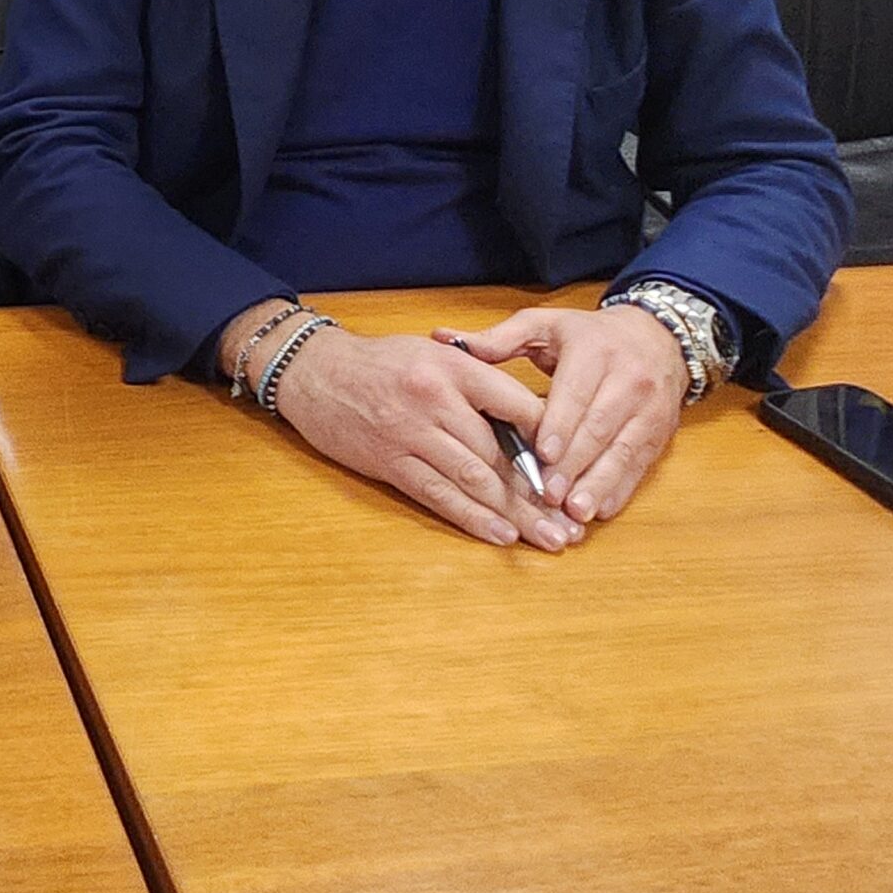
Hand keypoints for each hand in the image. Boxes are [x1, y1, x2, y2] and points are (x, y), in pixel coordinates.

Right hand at [272, 326, 583, 550]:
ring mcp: (411, 434)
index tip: (578, 469)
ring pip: (474, 479)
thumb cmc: (380, 363)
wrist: (315, 372)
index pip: (516, 405)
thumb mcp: (434, 354)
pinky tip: (499, 534)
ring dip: (515, 514)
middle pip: (500, 453)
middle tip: (571, 523)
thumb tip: (530, 420)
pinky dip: (471, 518)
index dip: (551, 441)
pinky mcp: (390, 462)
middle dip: (540, 493)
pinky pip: (437, 495)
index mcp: (453, 367)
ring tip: (548, 538)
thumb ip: (478, 380)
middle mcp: (435, 400)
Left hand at [440, 305, 687, 524]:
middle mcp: (628, 381)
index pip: (576, 393)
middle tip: (547, 494)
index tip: (541, 454)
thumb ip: (497, 339)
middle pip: (599, 428)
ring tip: (572, 512)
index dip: (560, 425)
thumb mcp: (545, 326)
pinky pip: (640, 466)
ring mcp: (648, 410)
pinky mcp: (659, 434)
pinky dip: (618, 491)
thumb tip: (441, 339)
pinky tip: (597, 511)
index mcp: (595, 352)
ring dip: (597, 485)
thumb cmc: (587, 336)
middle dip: (573, 465)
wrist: (656, 338)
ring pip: (623, 452)